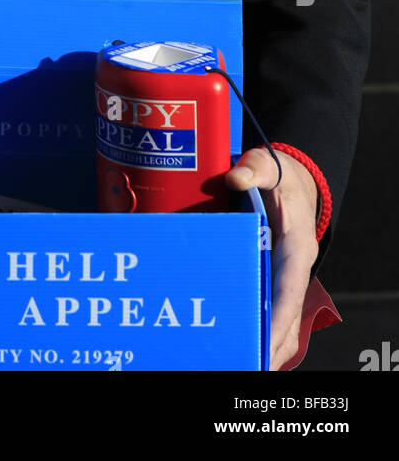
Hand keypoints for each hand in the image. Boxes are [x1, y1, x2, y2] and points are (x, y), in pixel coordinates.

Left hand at [225, 148, 318, 370]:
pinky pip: (273, 313)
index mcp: (296, 246)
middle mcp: (293, 268)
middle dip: (271, 344)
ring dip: (268, 346)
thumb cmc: (279, 177)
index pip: (290, 288)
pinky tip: (244, 350)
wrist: (291, 180)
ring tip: (242, 364)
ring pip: (283, 321)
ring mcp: (284, 277)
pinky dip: (264, 334)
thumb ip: (254, 170)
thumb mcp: (268, 167)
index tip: (266, 341)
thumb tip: (236, 177)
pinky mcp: (273, 279)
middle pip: (287, 316)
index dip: (279, 317)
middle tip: (247, 363)